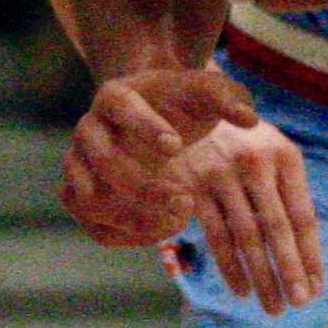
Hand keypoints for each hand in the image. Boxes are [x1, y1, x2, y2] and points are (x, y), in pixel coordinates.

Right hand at [62, 66, 254, 245]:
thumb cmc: (184, 103)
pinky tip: (168, 227)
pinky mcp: (82, 198)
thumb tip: (249, 120)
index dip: (147, 129)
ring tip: (180, 216)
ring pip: (90, 200)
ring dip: (135, 217)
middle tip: (186, 200)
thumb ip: (230, 99)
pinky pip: (96, 227)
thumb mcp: (209, 92)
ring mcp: (78, 165)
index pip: (123, 110)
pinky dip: (130, 235)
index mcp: (115, 95)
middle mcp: (88, 129)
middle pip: (104, 161)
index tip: (177, 147)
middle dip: (146, 186)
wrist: (156, 116)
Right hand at [175, 116, 322, 314]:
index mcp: (285, 155)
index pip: (303, 215)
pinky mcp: (191, 185)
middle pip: (277, 229)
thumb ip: (287, 187)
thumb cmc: (239, 136)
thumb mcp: (270, 145)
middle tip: (300, 304)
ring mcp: (221, 174)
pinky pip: (215, 233)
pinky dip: (229, 265)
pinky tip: (241, 289)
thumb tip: (307, 243)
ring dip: (261, 276)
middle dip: (290, 271)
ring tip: (274, 306)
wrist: (187, 103)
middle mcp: (256, 163)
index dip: (311, 253)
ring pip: (246, 237)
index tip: (319, 285)